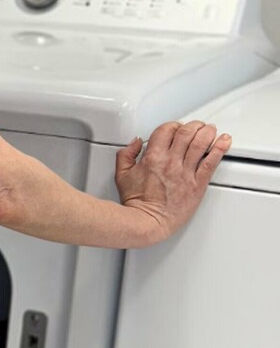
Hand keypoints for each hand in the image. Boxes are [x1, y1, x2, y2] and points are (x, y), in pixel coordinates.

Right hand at [115, 119, 231, 243]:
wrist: (147, 222)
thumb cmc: (136, 202)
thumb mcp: (122, 174)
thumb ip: (126, 154)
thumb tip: (136, 142)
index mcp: (153, 157)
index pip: (167, 129)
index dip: (173, 125)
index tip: (176, 128)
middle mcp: (171, 162)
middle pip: (186, 132)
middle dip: (193, 125)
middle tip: (197, 126)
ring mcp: (186, 172)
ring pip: (201, 142)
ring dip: (208, 132)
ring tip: (211, 130)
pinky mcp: (198, 184)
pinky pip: (212, 162)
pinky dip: (220, 148)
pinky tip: (224, 141)